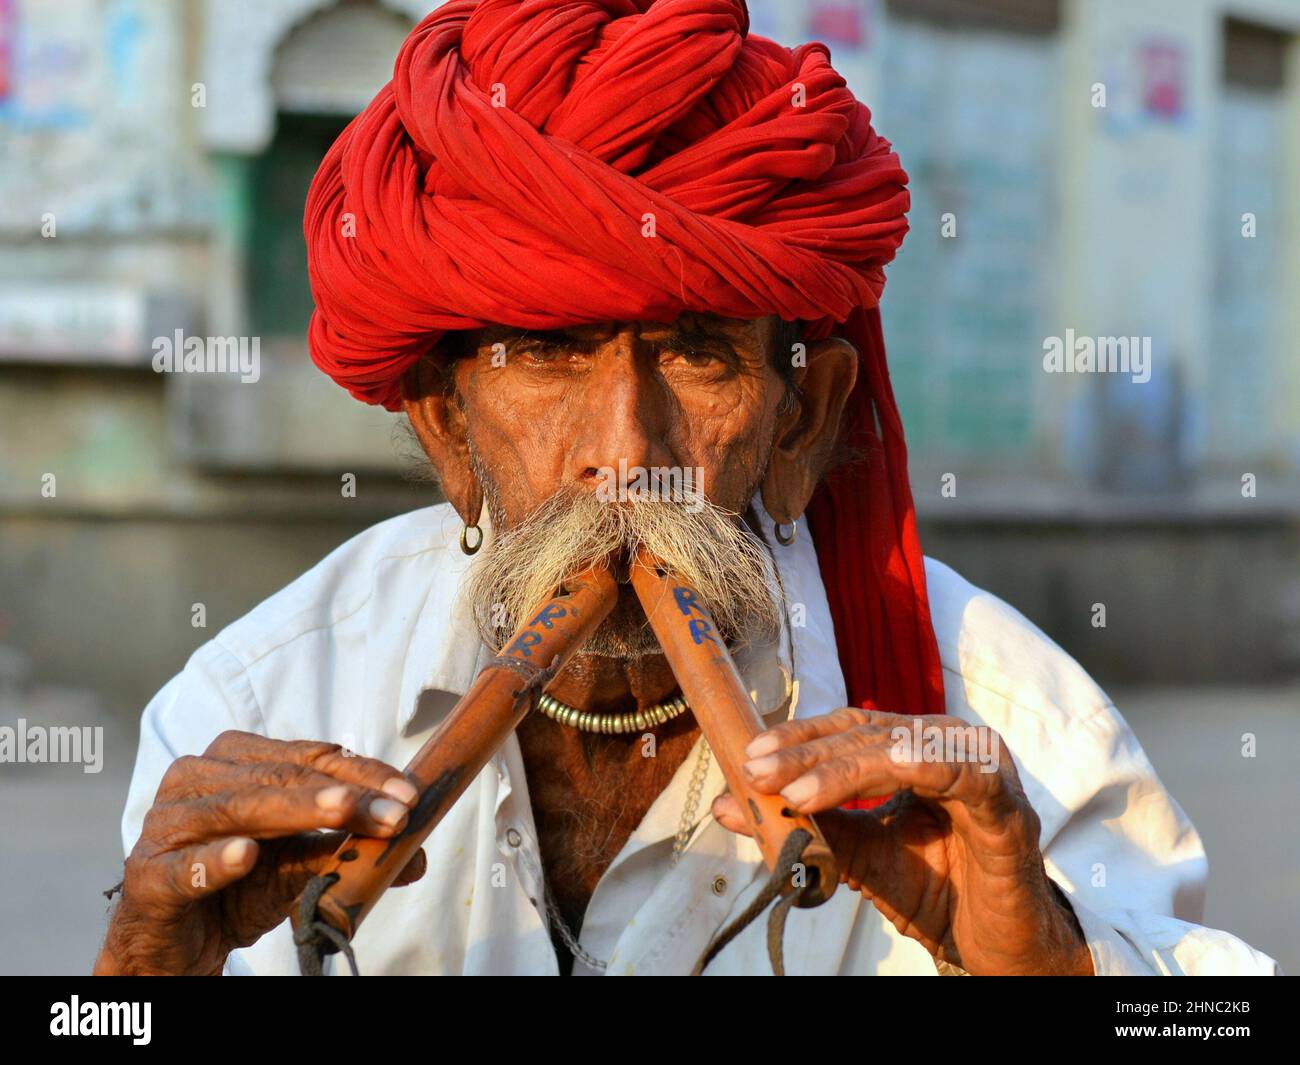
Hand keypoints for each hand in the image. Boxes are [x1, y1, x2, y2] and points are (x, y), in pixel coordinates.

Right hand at [94, 731, 426, 975]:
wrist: (173, 940)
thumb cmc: (238, 886)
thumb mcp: (299, 865)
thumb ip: (348, 851)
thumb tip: (416, 855)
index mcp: (236, 760)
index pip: (309, 757)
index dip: (362, 773)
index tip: (409, 796)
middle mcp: (198, 778)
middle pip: (279, 778)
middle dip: (344, 794)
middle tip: (394, 813)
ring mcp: (167, 824)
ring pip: (238, 809)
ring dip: (296, 812)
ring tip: (343, 812)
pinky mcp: (149, 875)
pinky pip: (184, 865)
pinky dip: (216, 860)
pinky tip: (245, 855)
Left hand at [711, 708, 1092, 974]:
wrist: (998, 948)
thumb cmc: (937, 891)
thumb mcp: (860, 856)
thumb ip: (806, 826)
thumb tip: (728, 807)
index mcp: (918, 747)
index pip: (850, 728)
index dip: (799, 738)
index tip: (749, 757)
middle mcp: (951, 744)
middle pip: (869, 732)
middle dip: (808, 752)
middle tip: (757, 772)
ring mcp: (983, 768)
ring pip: (902, 746)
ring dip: (843, 766)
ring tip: (795, 791)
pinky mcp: (1006, 805)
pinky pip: (957, 772)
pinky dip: (910, 768)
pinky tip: (870, 781)